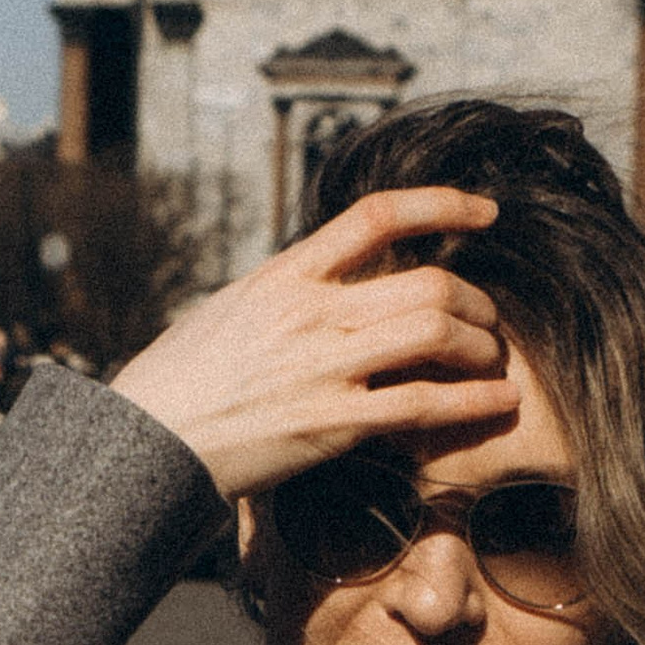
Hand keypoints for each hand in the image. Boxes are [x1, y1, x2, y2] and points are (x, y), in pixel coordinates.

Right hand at [112, 189, 509, 500]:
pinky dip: (475, 402)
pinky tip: (498, 403)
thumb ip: (294, 290)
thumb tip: (336, 278)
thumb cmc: (186, 378)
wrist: (146, 440)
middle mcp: (311, 312)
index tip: (485, 213)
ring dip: (482, 347)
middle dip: (477, 302)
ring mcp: (325, 367)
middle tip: (488, 322)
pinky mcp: (334, 425)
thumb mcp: (236, 308)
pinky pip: (426, 405)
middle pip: (430, 283)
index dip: (444, 204)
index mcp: (287, 274)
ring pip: (439, 334)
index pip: (379, 215)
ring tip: (489, 362)